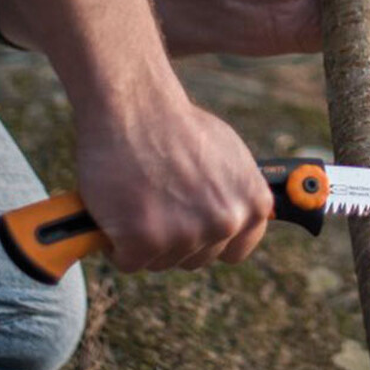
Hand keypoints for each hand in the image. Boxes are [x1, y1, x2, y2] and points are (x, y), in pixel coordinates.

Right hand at [74, 80, 273, 271]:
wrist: (135, 107)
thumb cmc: (177, 127)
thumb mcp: (229, 157)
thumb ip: (237, 194)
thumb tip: (244, 218)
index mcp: (252, 203)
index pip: (236, 251)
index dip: (210, 240)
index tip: (192, 223)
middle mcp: (226, 222)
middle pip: (195, 260)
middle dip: (174, 238)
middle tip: (158, 199)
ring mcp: (186, 234)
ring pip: (160, 262)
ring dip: (145, 239)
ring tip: (140, 196)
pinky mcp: (144, 241)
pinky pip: (128, 261)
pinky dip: (117, 242)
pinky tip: (119, 208)